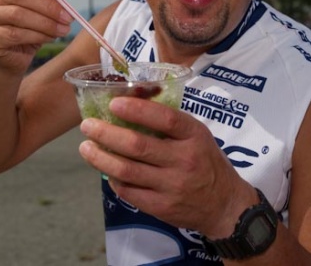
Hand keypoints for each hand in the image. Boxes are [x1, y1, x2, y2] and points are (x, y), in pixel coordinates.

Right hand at [0, 0, 73, 74]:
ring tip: (63, 29)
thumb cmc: (30, 25)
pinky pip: (15, 34)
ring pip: (18, 15)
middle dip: (49, 6)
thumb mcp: (43, 4)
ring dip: (46, 23)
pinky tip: (49, 37)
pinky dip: (37, 36)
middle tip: (68, 17)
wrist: (15, 54)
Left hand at [78, 97, 257, 237]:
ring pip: (127, 170)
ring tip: (85, 147)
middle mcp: (184, 160)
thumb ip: (171, 124)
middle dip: (106, 133)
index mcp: (194, 136)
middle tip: (87, 125)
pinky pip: (129, 192)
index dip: (138, 110)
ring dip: (100, 157)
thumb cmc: (206, 162)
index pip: (165, 119)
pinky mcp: (162, 207)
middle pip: (138, 146)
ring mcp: (172, 186)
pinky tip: (105, 169)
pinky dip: (113, 179)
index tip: (114, 103)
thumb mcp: (198, 136)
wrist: (225, 205)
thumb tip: (131, 104)